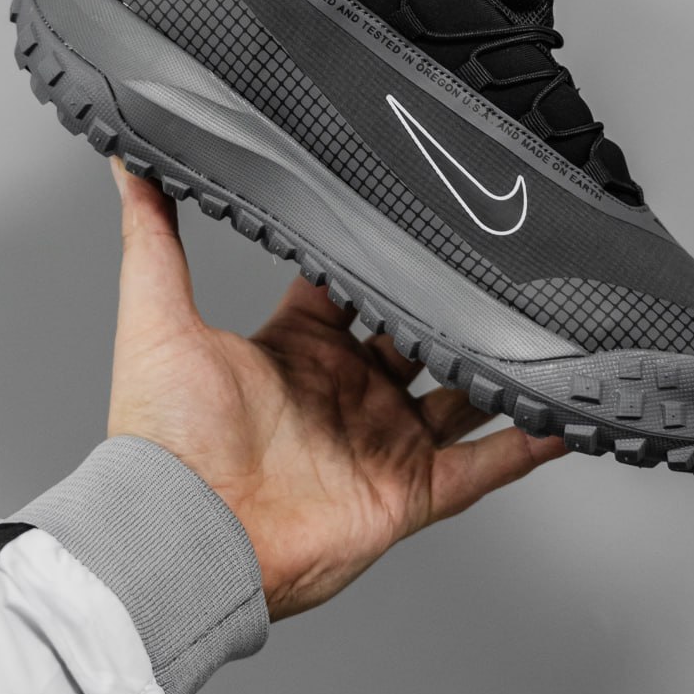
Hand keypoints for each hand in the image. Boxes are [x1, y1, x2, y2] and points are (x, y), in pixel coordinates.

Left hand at [104, 159, 565, 619]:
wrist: (183, 534)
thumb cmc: (161, 436)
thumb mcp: (157, 315)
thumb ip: (153, 235)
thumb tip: (128, 159)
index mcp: (297, 349)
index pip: (349, 288)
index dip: (378, 253)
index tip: (415, 211)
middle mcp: (346, 392)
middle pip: (415, 335)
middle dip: (450, 301)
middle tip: (497, 256)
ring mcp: (382, 442)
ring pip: (460, 396)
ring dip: (500, 366)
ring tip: (548, 325)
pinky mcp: (408, 492)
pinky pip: (483, 467)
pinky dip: (526, 443)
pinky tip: (565, 413)